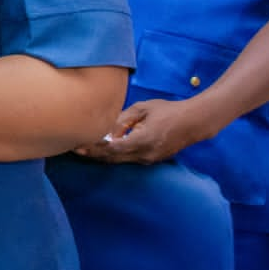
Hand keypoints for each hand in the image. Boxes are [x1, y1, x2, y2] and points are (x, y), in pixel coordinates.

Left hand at [74, 98, 213, 163]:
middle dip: (93, 154)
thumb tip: (106, 130)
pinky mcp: (152, 160)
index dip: (94, 148)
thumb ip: (123, 120)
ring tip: (84, 148)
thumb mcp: (143, 109)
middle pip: (113, 158)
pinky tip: (104, 148)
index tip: (78, 145)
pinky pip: (129, 159)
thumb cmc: (168, 111)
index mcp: (143, 140)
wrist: (193, 123)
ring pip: (120, 160)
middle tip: (74, 148)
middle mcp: (145, 154)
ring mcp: (149, 160)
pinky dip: (115, 155)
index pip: (112, 149)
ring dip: (103, 155)